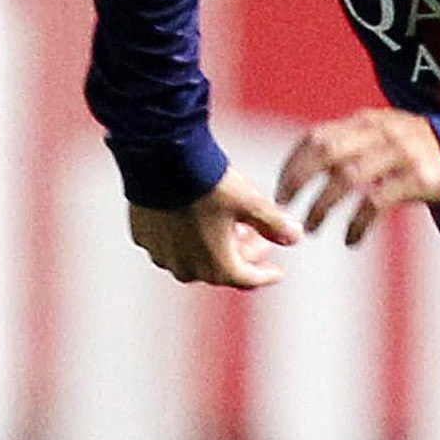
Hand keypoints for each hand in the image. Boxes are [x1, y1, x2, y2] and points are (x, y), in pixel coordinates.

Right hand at [129, 168, 301, 287]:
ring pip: (194, 258)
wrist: (159, 160)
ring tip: (227, 224)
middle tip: (257, 237)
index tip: (277, 271)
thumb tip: (296, 236)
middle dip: (243, 254)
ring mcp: (161, 254)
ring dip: (213, 246)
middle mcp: (186, 269)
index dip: (266, 275)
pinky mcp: (143, 236)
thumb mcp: (250, 202)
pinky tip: (194, 217)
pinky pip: (170, 244)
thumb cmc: (208, 182)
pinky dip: (186, 236)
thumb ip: (274, 224)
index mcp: (216, 267)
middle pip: (221, 269)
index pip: (248, 279)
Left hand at [275, 108, 439, 247]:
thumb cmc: (417, 151)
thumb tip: (307, 166)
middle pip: (326, 153)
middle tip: (287, 208)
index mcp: (365, 121)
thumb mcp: (383, 136)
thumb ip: (351, 144)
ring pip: (348, 178)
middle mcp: (380, 132)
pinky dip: (358, 223)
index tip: (281, 190)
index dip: (293, 164)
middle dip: (299, 182)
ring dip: (323, 206)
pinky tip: (350, 239)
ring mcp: (400, 153)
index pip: (316, 137)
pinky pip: (378, 201)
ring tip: (312, 227)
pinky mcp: (418, 177)